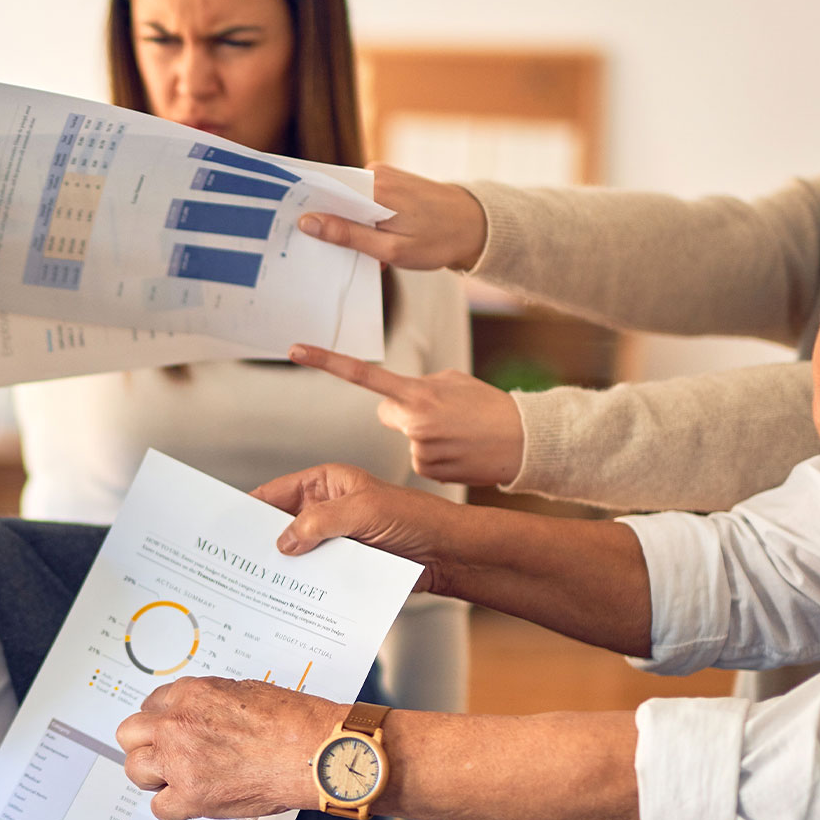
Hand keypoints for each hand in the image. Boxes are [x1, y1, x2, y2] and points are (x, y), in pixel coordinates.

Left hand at [116, 678, 338, 819]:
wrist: (317, 752)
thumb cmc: (294, 722)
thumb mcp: (244, 692)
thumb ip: (210, 704)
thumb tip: (201, 715)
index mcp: (191, 694)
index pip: (153, 705)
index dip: (163, 721)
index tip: (171, 732)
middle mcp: (177, 724)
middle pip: (130, 734)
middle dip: (146, 745)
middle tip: (165, 755)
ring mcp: (180, 760)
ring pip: (136, 770)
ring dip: (154, 776)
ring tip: (177, 780)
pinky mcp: (191, 795)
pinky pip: (160, 808)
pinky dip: (174, 808)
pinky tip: (191, 802)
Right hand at [250, 464, 456, 582]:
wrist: (448, 554)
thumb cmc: (415, 520)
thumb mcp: (364, 512)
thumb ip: (321, 523)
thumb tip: (283, 542)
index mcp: (325, 483)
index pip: (275, 494)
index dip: (248, 510)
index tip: (224, 529)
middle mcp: (325, 509)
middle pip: (279, 526)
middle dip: (260, 544)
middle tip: (234, 564)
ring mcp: (333, 539)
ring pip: (296, 554)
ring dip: (281, 569)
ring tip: (255, 586)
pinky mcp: (343, 565)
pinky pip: (315, 575)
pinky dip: (302, 585)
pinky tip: (287, 598)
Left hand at [289, 345, 525, 485]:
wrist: (524, 440)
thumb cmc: (489, 405)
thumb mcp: (453, 381)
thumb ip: (417, 388)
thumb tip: (392, 406)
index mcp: (417, 392)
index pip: (363, 374)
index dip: (327, 361)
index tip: (295, 350)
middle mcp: (413, 421)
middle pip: (388, 414)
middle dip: (407, 413)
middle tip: (444, 415)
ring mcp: (418, 449)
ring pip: (406, 438)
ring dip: (427, 436)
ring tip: (460, 434)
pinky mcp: (426, 470)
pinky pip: (419, 459)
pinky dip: (437, 456)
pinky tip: (460, 451)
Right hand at [297, 164, 488, 271]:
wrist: (476, 226)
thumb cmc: (437, 241)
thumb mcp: (390, 249)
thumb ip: (348, 235)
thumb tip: (308, 222)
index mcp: (374, 187)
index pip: (323, 188)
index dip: (301, 205)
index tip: (282, 224)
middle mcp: (375, 173)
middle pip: (332, 194)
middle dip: (321, 219)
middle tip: (307, 246)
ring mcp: (383, 175)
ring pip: (346, 199)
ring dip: (343, 224)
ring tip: (344, 250)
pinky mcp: (389, 182)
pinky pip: (361, 200)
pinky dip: (359, 219)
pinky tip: (365, 241)